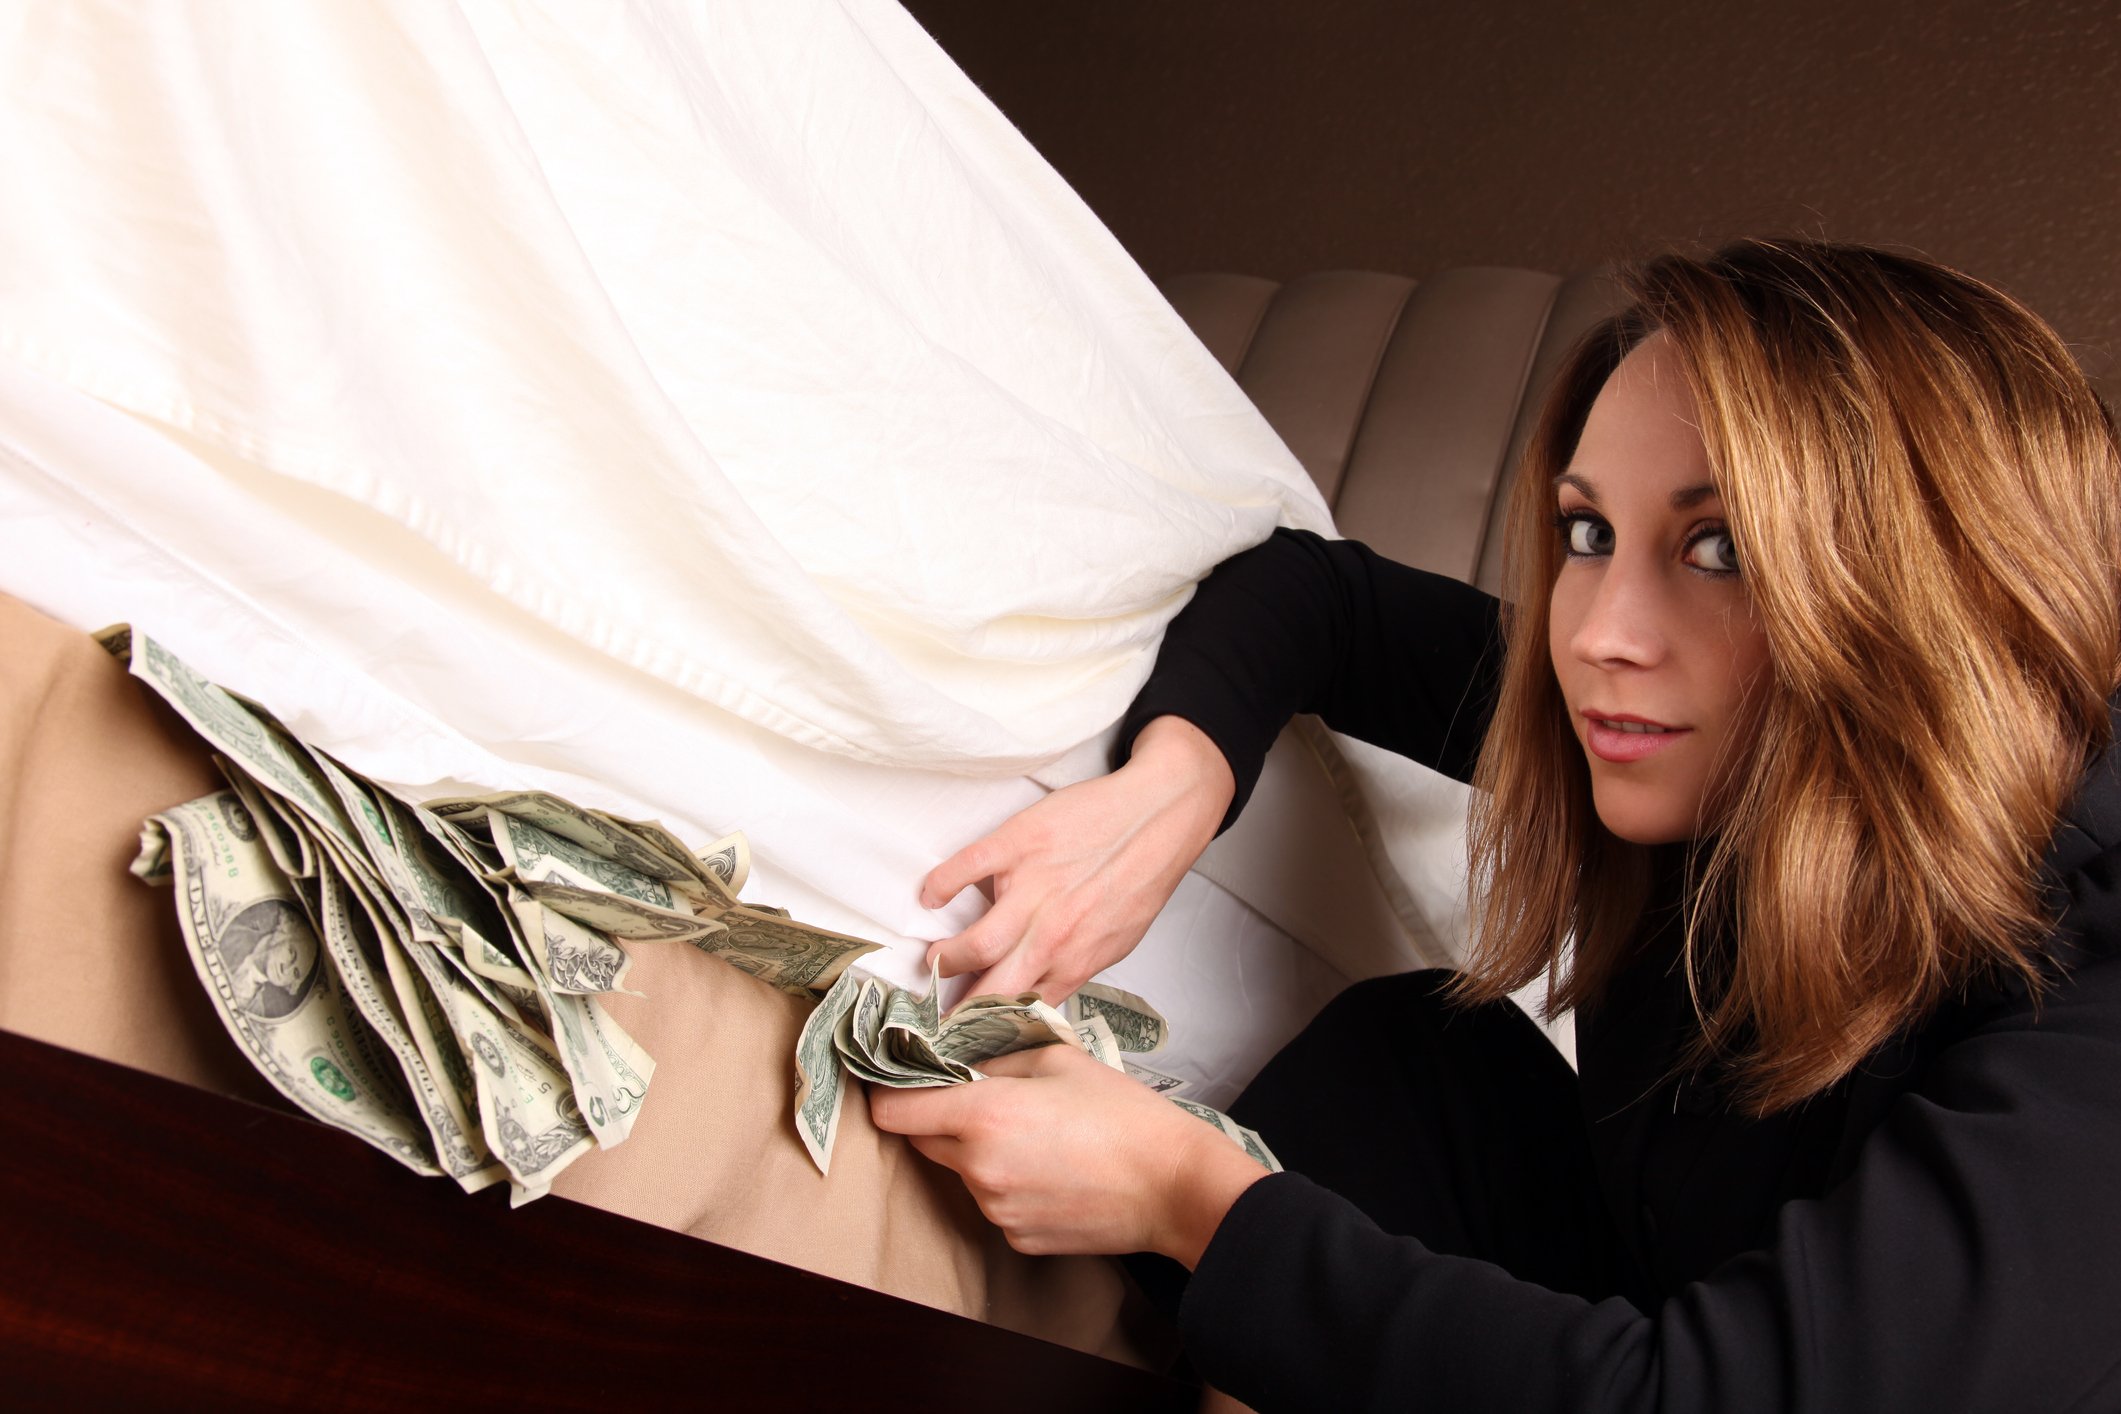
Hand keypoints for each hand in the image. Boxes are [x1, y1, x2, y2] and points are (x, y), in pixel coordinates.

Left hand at [867, 1045, 1267, 1265]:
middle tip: (981, 1097)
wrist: (1173, 1185)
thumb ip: (995, 1059)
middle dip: (939, 1118)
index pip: (893, 1113)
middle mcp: (978, 1169)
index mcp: (982, 1116)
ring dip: (978, 1152)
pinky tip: (1053, 1169)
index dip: (889, 1093)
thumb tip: (959, 1064)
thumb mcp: (1057, 1060)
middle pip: (921, 1142)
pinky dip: (1008, 1184)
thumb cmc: (1124, 1115)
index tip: (900, 1079)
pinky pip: (993, 1202)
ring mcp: (996, 1210)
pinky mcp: (1017, 1237)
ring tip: (1036, 1135)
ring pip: (961, 1172)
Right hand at [921, 715, 1234, 1001]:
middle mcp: (1051, 933)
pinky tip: (931, 895)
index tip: (965, 1036)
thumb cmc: (1140, 877)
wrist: (1158, 816)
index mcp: (1075, 960)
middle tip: (935, 1010)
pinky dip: (941, 885)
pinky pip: (968, 868)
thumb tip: (1041, 992)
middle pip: (990, 987)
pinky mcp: (1019, 844)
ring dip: (946, 957)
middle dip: (957, 1007)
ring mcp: (1033, 889)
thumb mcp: (1116, 942)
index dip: (987, 1029)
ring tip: (933, 960)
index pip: (1020, 1011)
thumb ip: (1074, 969)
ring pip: (976, 942)